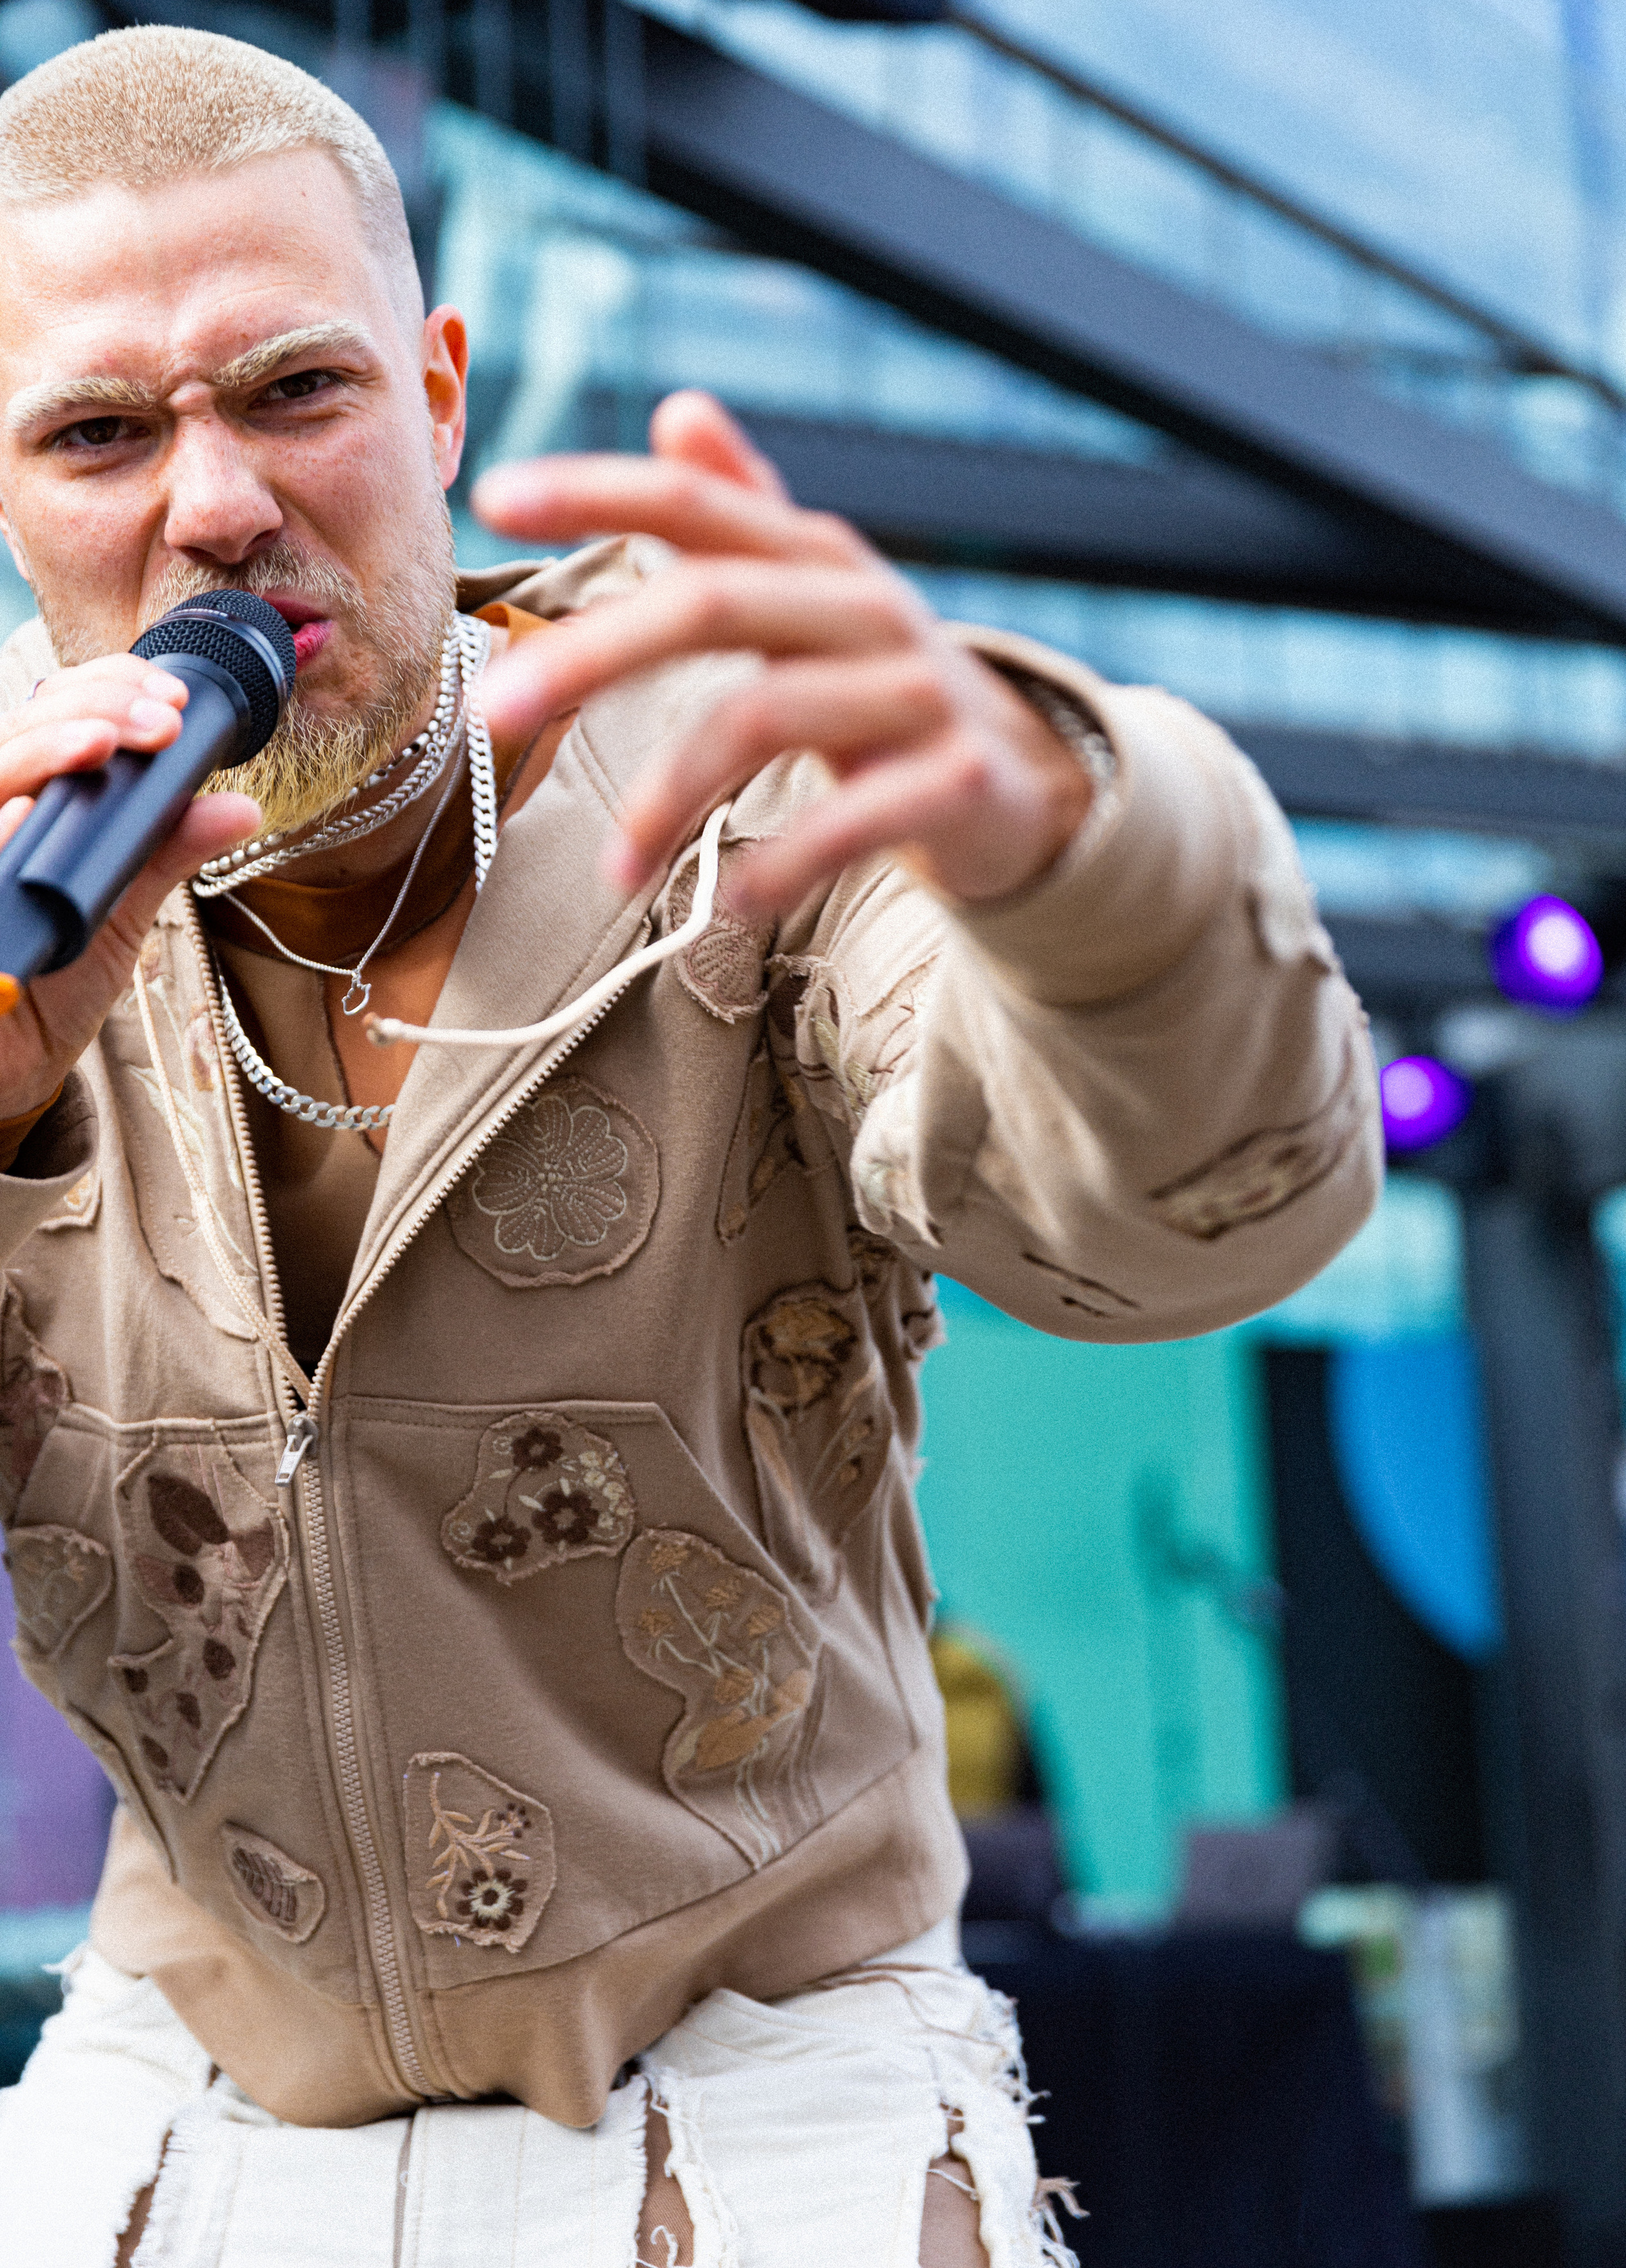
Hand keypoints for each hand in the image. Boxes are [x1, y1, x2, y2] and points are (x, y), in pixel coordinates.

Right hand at [0, 654, 258, 1121]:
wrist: (8, 1070)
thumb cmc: (50, 987)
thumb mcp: (118, 914)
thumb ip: (163, 854)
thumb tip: (239, 808)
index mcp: (22, 806)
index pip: (50, 720)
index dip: (103, 695)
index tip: (172, 704)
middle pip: (14, 735)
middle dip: (88, 714)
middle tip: (160, 721)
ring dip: (42, 753)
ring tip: (101, 744)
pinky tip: (21, 814)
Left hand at [472, 392, 1090, 918]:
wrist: (1026, 784)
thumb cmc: (886, 688)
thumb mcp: (819, 597)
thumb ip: (746, 512)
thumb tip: (678, 407)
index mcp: (819, 560)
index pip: (699, 504)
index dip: (600, 489)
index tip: (496, 495)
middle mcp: (867, 609)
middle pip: (714, 603)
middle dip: (594, 653)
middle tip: (492, 710)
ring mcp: (918, 693)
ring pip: (768, 716)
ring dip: (669, 795)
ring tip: (614, 867)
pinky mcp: (955, 780)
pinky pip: (853, 821)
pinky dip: (782, 863)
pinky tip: (730, 902)